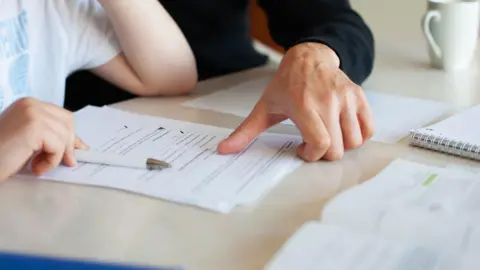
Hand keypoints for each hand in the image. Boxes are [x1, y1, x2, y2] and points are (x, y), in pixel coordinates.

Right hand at [0, 98, 87, 180]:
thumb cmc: (0, 156)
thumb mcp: (30, 142)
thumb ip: (50, 137)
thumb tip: (78, 145)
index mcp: (28, 104)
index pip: (62, 116)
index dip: (70, 135)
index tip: (75, 150)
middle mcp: (31, 104)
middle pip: (68, 123)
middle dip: (68, 144)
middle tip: (65, 162)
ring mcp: (33, 113)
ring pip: (65, 136)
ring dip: (56, 157)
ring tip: (38, 166)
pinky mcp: (34, 127)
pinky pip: (58, 147)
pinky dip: (51, 161)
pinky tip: (35, 167)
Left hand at [217, 43, 374, 161]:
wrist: (308, 58)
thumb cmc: (286, 85)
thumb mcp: (264, 107)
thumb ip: (245, 132)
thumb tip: (224, 150)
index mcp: (304, 106)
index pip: (320, 145)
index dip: (311, 155)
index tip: (302, 149)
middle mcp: (328, 102)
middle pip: (337, 149)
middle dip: (324, 153)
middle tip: (313, 142)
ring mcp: (346, 99)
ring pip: (354, 142)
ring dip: (341, 146)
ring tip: (327, 135)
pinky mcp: (358, 97)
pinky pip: (368, 129)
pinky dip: (358, 137)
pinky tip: (342, 131)